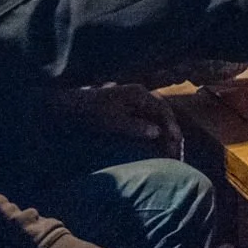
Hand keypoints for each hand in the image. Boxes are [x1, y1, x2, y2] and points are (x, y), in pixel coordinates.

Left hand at [55, 84, 182, 159]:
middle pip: (163, 114)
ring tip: (170, 153)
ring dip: (164, 136)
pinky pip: (148, 124)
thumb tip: (157, 132)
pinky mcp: (130, 112)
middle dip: (171, 132)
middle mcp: (140, 96)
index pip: (162, 109)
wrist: (71, 107)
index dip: (171, 125)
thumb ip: (136, 126)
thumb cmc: (91, 112)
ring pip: (157, 120)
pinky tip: (157, 149)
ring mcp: (136, 104)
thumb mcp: (113, 121)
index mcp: (138, 93)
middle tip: (177, 152)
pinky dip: (155, 136)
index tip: (175, 141)